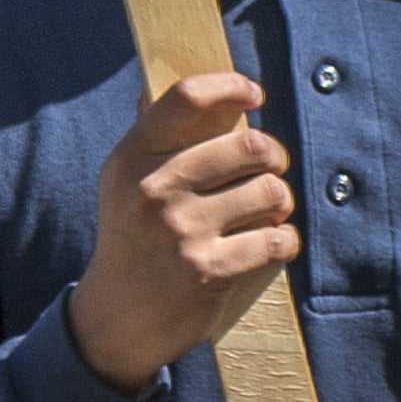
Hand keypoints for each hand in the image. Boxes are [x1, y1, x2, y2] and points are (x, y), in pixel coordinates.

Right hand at [66, 69, 297, 393]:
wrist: (117, 317)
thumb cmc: (131, 237)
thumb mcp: (125, 181)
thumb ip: (154, 134)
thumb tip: (181, 84)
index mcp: (133, 158)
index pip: (186, 97)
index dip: (230, 86)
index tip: (254, 94)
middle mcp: (155, 190)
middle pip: (251, 146)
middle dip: (273, 157)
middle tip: (270, 168)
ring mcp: (183, 232)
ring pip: (272, 192)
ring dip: (280, 202)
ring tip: (266, 210)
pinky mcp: (211, 271)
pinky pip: (278, 239)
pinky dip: (283, 240)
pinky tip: (268, 243)